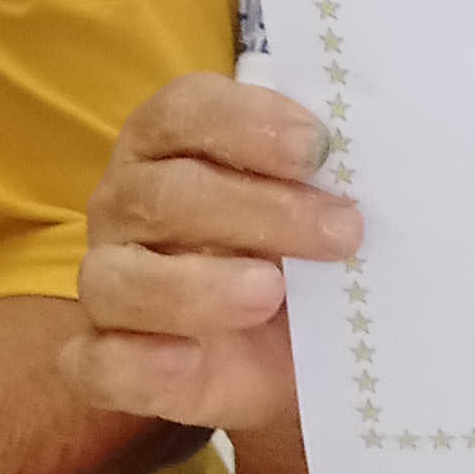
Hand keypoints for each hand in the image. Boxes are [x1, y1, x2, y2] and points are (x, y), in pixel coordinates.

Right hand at [63, 73, 356, 444]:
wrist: (299, 354)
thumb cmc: (302, 252)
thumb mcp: (321, 205)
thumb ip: (328, 175)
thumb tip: (376, 154)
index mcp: (170, 143)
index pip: (186, 110)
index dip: (248, 122)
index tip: (319, 147)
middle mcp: (127, 204)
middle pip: (168, 194)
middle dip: (260, 210)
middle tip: (341, 232)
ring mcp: (109, 282)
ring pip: (119, 278)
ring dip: (198, 286)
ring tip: (270, 293)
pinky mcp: (106, 360)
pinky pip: (97, 363)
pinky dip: (139, 362)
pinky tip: (189, 361)